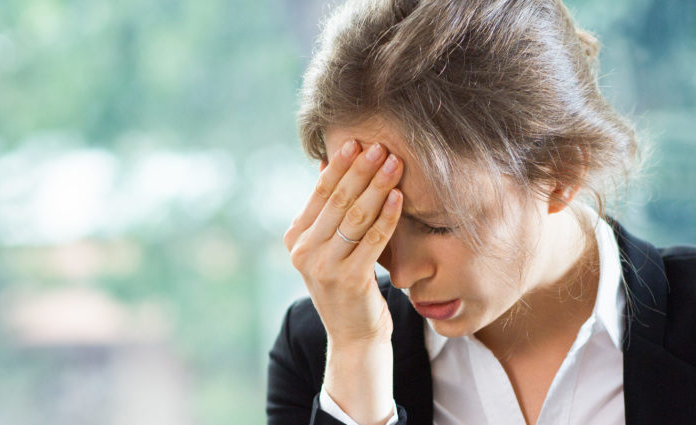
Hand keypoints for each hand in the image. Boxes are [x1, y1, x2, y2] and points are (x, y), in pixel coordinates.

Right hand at [283, 139, 403, 347]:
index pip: (320, 193)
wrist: (353, 335)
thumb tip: (326, 164)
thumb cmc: (346, 284)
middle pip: (338, 200)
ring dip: (378, 186)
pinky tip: (399, 197)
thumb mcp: (327, 247)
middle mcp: (304, 252)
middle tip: (381, 147)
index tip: (357, 142)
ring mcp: (325, 267)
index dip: (340, 166)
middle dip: (362, 170)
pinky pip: (373, 239)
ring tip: (395, 164)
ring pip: (356, 216)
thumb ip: (326, 211)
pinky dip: (388, 215)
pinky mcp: (350, 279)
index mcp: (295, 238)